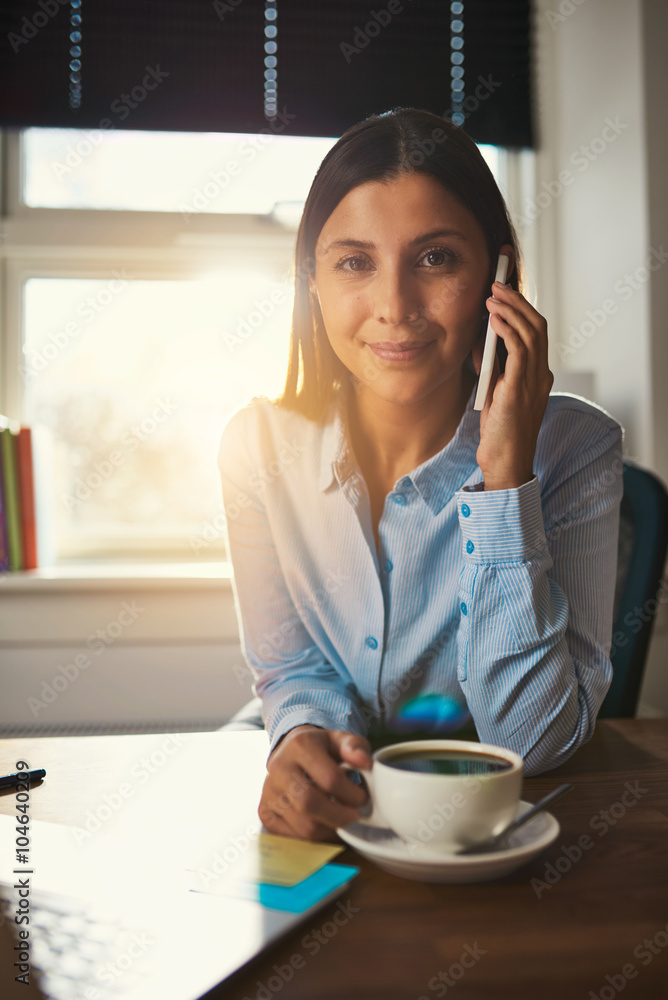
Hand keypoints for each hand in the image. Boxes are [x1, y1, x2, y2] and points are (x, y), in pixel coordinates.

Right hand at [259, 725, 372, 840]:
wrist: (291, 752)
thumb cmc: (320, 748)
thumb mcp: (340, 739)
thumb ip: (355, 746)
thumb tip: (364, 762)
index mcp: (299, 745)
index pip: (329, 779)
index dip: (352, 794)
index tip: (362, 799)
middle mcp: (278, 768)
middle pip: (310, 804)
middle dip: (340, 816)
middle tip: (354, 816)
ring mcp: (268, 791)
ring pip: (303, 826)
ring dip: (329, 829)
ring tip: (340, 818)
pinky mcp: (265, 812)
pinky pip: (292, 837)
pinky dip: (313, 837)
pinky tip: (323, 823)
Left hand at [472, 282, 552, 490]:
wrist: (505, 461)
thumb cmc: (499, 431)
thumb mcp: (496, 392)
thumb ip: (495, 367)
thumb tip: (483, 340)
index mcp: (538, 375)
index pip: (536, 332)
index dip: (522, 308)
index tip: (504, 291)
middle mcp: (541, 374)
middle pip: (537, 325)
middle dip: (518, 301)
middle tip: (497, 284)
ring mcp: (534, 381)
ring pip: (531, 332)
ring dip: (511, 309)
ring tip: (493, 295)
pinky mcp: (520, 388)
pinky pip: (519, 349)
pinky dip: (507, 329)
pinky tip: (495, 319)